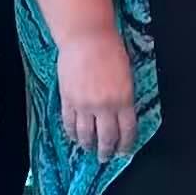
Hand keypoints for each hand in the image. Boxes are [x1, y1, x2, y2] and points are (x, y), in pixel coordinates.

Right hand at [57, 23, 138, 157]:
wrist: (87, 37)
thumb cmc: (110, 50)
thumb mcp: (126, 76)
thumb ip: (124, 98)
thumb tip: (121, 115)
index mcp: (124, 100)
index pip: (127, 131)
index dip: (126, 144)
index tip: (124, 150)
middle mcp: (105, 106)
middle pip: (106, 138)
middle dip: (106, 151)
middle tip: (105, 157)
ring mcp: (84, 105)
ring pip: (86, 134)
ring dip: (88, 145)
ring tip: (89, 149)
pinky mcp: (68, 100)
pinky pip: (69, 123)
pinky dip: (72, 133)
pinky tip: (74, 136)